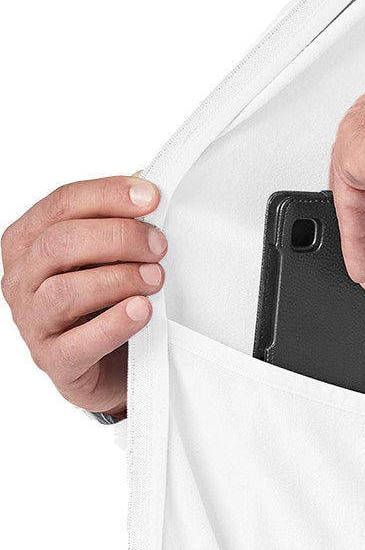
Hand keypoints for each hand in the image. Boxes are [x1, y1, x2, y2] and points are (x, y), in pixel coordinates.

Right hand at [1, 175, 165, 418]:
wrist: (114, 365)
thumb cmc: (108, 299)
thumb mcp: (110, 253)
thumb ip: (119, 219)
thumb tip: (146, 184)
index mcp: (28, 242)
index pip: (61, 204)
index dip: (108, 195)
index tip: (152, 197)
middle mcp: (20, 279)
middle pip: (60, 243)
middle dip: (118, 237)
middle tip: (159, 245)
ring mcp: (32, 323)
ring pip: (65, 291)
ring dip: (119, 279)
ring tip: (155, 279)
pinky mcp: (54, 362)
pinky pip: (79, 343)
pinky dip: (115, 324)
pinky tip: (142, 311)